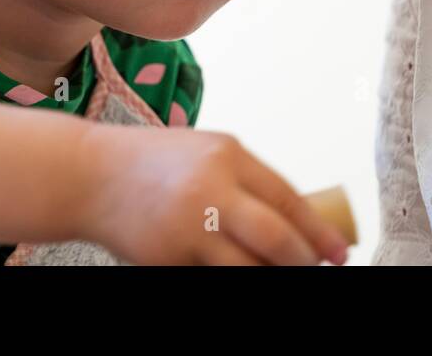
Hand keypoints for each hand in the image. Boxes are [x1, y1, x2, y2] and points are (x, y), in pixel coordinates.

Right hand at [78, 124, 349, 264]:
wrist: (91, 176)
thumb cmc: (157, 162)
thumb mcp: (209, 153)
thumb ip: (248, 181)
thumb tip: (297, 220)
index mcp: (227, 156)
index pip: (287, 198)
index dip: (318, 230)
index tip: (340, 252)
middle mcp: (209, 190)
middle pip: (273, 237)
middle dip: (302, 260)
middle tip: (315, 269)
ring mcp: (186, 228)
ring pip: (246, 267)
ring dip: (269, 274)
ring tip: (279, 273)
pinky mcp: (166, 258)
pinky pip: (212, 277)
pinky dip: (230, 277)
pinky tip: (236, 271)